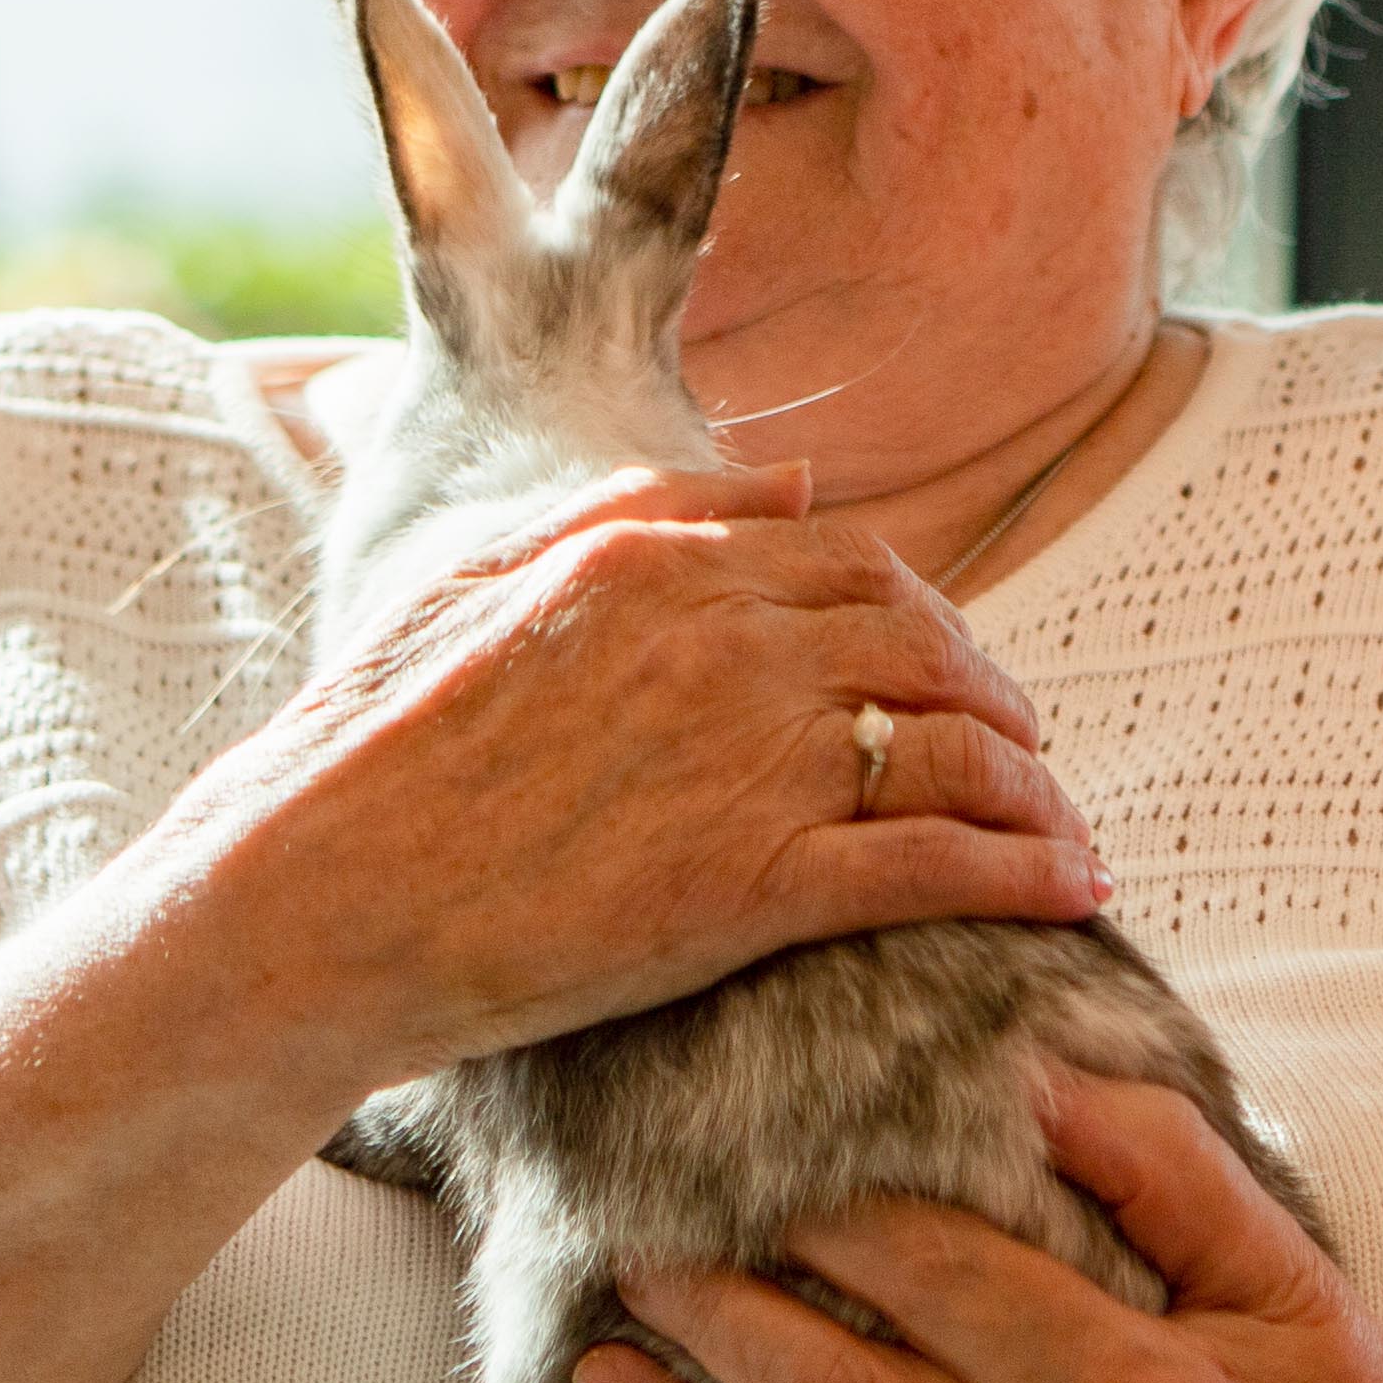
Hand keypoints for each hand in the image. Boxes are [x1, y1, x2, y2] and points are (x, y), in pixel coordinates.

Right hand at [194, 464, 1105, 1084]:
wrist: (309, 899)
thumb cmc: (368, 753)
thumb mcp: (483, 581)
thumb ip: (643, 515)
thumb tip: (796, 482)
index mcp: (659, 565)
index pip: (856, 566)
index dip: (925, 620)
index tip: (948, 667)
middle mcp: (726, 645)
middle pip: (929, 650)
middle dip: (995, 699)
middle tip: (1021, 748)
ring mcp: (751, 762)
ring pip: (957, 749)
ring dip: (1031, 789)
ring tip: (1058, 828)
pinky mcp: (762, 884)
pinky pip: (943, 862)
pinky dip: (1029, 873)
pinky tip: (1073, 894)